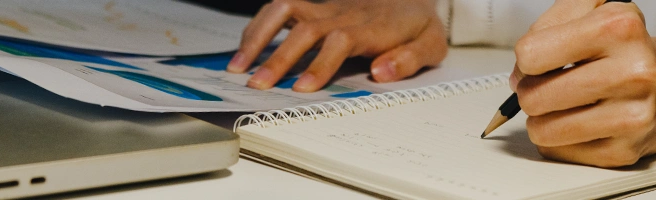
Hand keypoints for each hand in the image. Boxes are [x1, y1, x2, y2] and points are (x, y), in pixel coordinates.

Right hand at [226, 0, 447, 91]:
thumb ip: (410, 59)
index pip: (339, 41)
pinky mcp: (314, 4)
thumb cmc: (417, 24)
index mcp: (371, 27)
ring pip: (285, 10)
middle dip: (278, 57)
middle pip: (305, 29)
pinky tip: (244, 47)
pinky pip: (281, 7)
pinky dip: (258, 25)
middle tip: (256, 85)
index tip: (300, 88)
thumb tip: (381, 72)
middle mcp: (342, 13)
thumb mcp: (431, 43)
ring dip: (257, 36)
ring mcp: (325, 6)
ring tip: (237, 65)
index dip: (318, 64)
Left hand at [511, 0, 655, 166]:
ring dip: (542, 119)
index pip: (530, 55)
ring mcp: (632, 115)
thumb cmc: (617, 47)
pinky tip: (578, 121)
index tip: (543, 60)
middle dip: (531, 91)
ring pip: (542, 130)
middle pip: (532, 98)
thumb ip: (545, 26)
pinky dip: (558, 139)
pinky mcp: (625, 150)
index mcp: (618, 29)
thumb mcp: (588, 11)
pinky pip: (557, 151)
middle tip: (552, 85)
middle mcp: (633, 72)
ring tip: (563, 104)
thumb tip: (519, 76)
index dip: (527, 59)